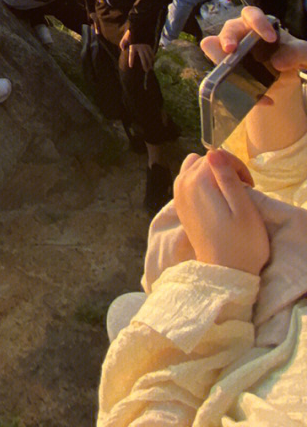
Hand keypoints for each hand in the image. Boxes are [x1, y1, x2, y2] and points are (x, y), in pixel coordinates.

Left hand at [119, 28, 153, 71]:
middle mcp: (140, 47)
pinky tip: (152, 62)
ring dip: (150, 63)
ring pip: (148, 56)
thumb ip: (122, 43)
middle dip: (144, 64)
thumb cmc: (130, 36)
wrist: (138, 30)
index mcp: (133, 45)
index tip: (130, 66)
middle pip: (143, 57)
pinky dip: (152, 58)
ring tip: (150, 68)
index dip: (131, 60)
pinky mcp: (149, 46)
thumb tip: (122, 48)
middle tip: (145, 71)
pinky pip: (151, 53)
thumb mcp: (124, 39)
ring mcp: (145, 46)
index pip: (131, 54)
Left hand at [174, 150, 269, 274]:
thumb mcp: (244, 209)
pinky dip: (200, 183)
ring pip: (194, 168)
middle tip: (243, 191)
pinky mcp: (179, 206)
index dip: (237, 167)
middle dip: (225, 169)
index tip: (249, 185)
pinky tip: (214, 200)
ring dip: (211, 175)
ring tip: (228, 195)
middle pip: (205, 160)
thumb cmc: (241, 243)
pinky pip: (187, 180)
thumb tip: (213, 152)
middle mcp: (181, 183)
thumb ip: (228, 177)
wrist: (225, 274)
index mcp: (197, 181)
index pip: (217, 156)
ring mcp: (177, 195)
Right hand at [201, 5, 306, 79]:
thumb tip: (277, 62)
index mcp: (256, 24)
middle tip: (231, 50)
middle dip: (227, 38)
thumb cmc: (290, 56)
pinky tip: (261, 98)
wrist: (284, 77)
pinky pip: (220, 75)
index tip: (271, 38)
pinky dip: (236, 87)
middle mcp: (239, 34)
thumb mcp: (302, 53)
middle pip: (228, 30)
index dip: (257, 22)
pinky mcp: (225, 69)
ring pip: (214, 49)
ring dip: (220, 60)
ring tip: (230, 74)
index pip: (251, 14)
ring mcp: (230, 52)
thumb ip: (297, 53)